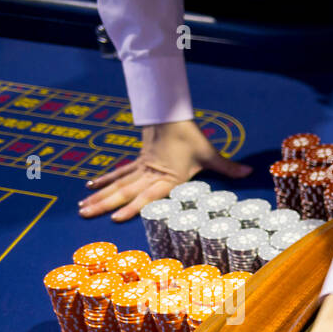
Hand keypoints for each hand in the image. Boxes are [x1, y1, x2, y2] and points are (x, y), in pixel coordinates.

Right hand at [78, 120, 251, 221]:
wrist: (171, 113)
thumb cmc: (190, 135)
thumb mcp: (209, 153)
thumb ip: (228, 167)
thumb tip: (250, 172)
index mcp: (166, 176)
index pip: (147, 195)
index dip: (132, 207)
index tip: (116, 218)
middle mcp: (150, 174)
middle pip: (124, 191)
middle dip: (105, 204)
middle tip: (85, 214)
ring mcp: (141, 167)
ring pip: (117, 183)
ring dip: (99, 195)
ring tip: (82, 207)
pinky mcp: (138, 161)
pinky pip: (118, 172)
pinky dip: (104, 180)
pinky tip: (89, 187)